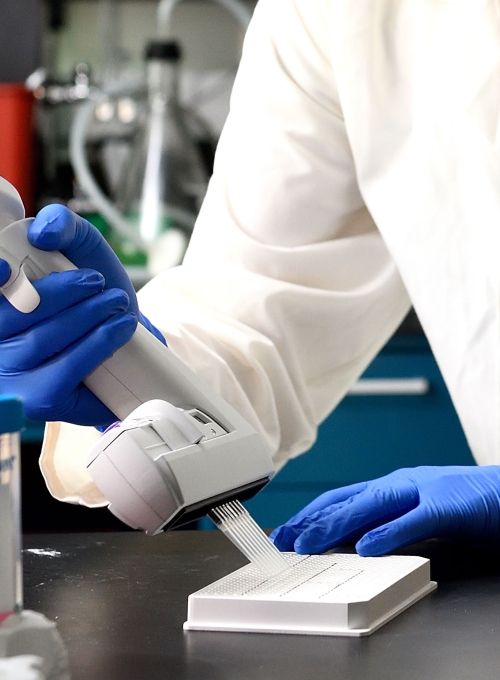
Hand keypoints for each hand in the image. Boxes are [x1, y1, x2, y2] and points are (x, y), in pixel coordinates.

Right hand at [0, 205, 164, 425]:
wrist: (121, 330)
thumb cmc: (89, 291)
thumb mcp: (80, 246)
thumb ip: (63, 226)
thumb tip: (44, 233)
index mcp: (0, 305)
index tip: (6, 268)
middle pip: (14, 315)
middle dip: (62, 294)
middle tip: (97, 282)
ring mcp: (12, 376)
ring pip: (42, 341)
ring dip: (87, 316)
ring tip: (117, 302)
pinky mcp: (40, 400)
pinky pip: (64, 372)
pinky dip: (96, 346)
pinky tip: (118, 328)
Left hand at [270, 465, 499, 555]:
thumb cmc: (463, 503)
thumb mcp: (415, 512)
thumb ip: (386, 523)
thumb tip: (351, 541)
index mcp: (391, 486)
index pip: (341, 498)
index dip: (311, 514)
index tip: (286, 531)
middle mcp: (399, 485)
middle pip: (348, 500)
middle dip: (311, 520)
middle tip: (283, 540)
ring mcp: (422, 492)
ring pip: (371, 506)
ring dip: (335, 525)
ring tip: (308, 543)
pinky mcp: (447, 506)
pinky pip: (414, 520)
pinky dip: (388, 533)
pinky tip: (367, 547)